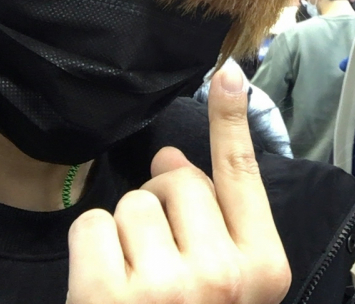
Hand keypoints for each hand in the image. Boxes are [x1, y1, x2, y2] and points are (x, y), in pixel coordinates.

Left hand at [66, 62, 291, 302]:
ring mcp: (168, 287)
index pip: (243, 175)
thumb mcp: (226, 286)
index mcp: (264, 269)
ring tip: (135, 286)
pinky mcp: (110, 296)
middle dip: (161, 206)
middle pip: (177, 182)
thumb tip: (172, 159)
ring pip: (132, 203)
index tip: (227, 72)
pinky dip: (90, 251)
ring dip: (126, 234)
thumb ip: (213, 222)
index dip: (233, 119)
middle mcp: (224, 275)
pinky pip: (92, 224)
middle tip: (162, 261)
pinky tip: (105, 291)